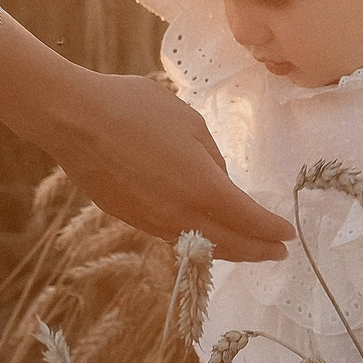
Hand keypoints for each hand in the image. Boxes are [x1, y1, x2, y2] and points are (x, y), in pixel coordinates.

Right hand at [34, 69, 292, 262]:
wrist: (74, 120)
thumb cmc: (135, 109)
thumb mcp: (189, 122)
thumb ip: (211, 157)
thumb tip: (217, 181)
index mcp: (202, 187)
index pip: (247, 219)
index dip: (271, 230)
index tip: (288, 234)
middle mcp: (180, 214)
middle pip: (228, 244)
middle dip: (257, 251)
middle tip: (278, 253)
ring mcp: (152, 221)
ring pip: (200, 246)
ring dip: (228, 250)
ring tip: (247, 249)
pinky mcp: (131, 219)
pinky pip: (174, 237)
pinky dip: (197, 241)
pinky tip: (203, 234)